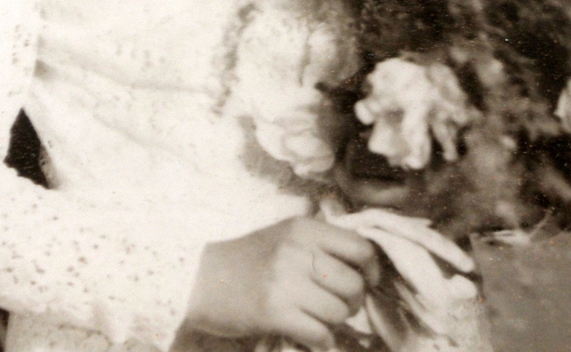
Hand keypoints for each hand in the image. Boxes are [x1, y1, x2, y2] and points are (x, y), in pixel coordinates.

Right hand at [183, 217, 382, 348]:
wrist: (199, 278)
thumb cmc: (246, 260)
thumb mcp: (283, 237)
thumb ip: (319, 244)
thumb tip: (365, 266)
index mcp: (302, 229)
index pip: (360, 248)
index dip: (371, 270)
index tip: (365, 281)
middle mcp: (296, 252)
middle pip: (354, 285)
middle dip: (353, 302)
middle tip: (338, 306)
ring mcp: (285, 282)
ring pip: (339, 312)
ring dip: (335, 323)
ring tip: (318, 319)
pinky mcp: (274, 312)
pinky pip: (320, 333)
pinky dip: (322, 340)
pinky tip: (311, 336)